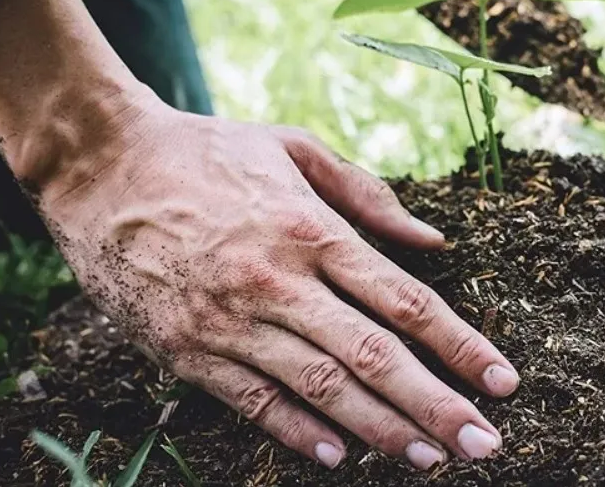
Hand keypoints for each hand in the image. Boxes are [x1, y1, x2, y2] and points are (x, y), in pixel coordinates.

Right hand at [38, 99, 517, 469]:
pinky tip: (341, 456)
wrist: (102, 168)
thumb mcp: (295, 148)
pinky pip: (252, 400)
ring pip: (321, 389)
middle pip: (374, 357)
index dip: (461, 345)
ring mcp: (229, 321)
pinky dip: (297, 432)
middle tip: (486, 442)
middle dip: (436, 405)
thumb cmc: (210, 152)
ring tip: (431, 458)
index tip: (503, 380)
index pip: (405, 300)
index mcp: (311, 229)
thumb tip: (434, 243)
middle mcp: (277, 281)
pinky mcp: (185, 349)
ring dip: (382, 429)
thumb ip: (369, 195)